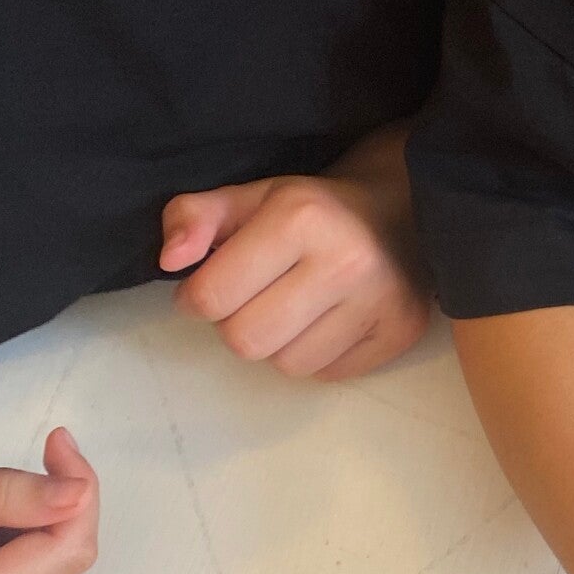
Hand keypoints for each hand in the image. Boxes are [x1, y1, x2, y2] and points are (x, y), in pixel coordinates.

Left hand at [161, 124, 429, 381]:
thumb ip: (193, 218)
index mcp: (299, 217)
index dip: (197, 299)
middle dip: (236, 325)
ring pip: (287, 365)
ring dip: (279, 344)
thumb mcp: (248, 198)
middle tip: (254, 300)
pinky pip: (328, 375)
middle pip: (247, 341)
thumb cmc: (313, 209)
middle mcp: (344, 262)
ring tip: (294, 310)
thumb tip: (170, 261)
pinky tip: (328, 322)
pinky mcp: (401, 333)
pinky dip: (317, 356)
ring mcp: (379, 302)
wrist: (402, 211)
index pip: (213, 297)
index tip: (210, 289)